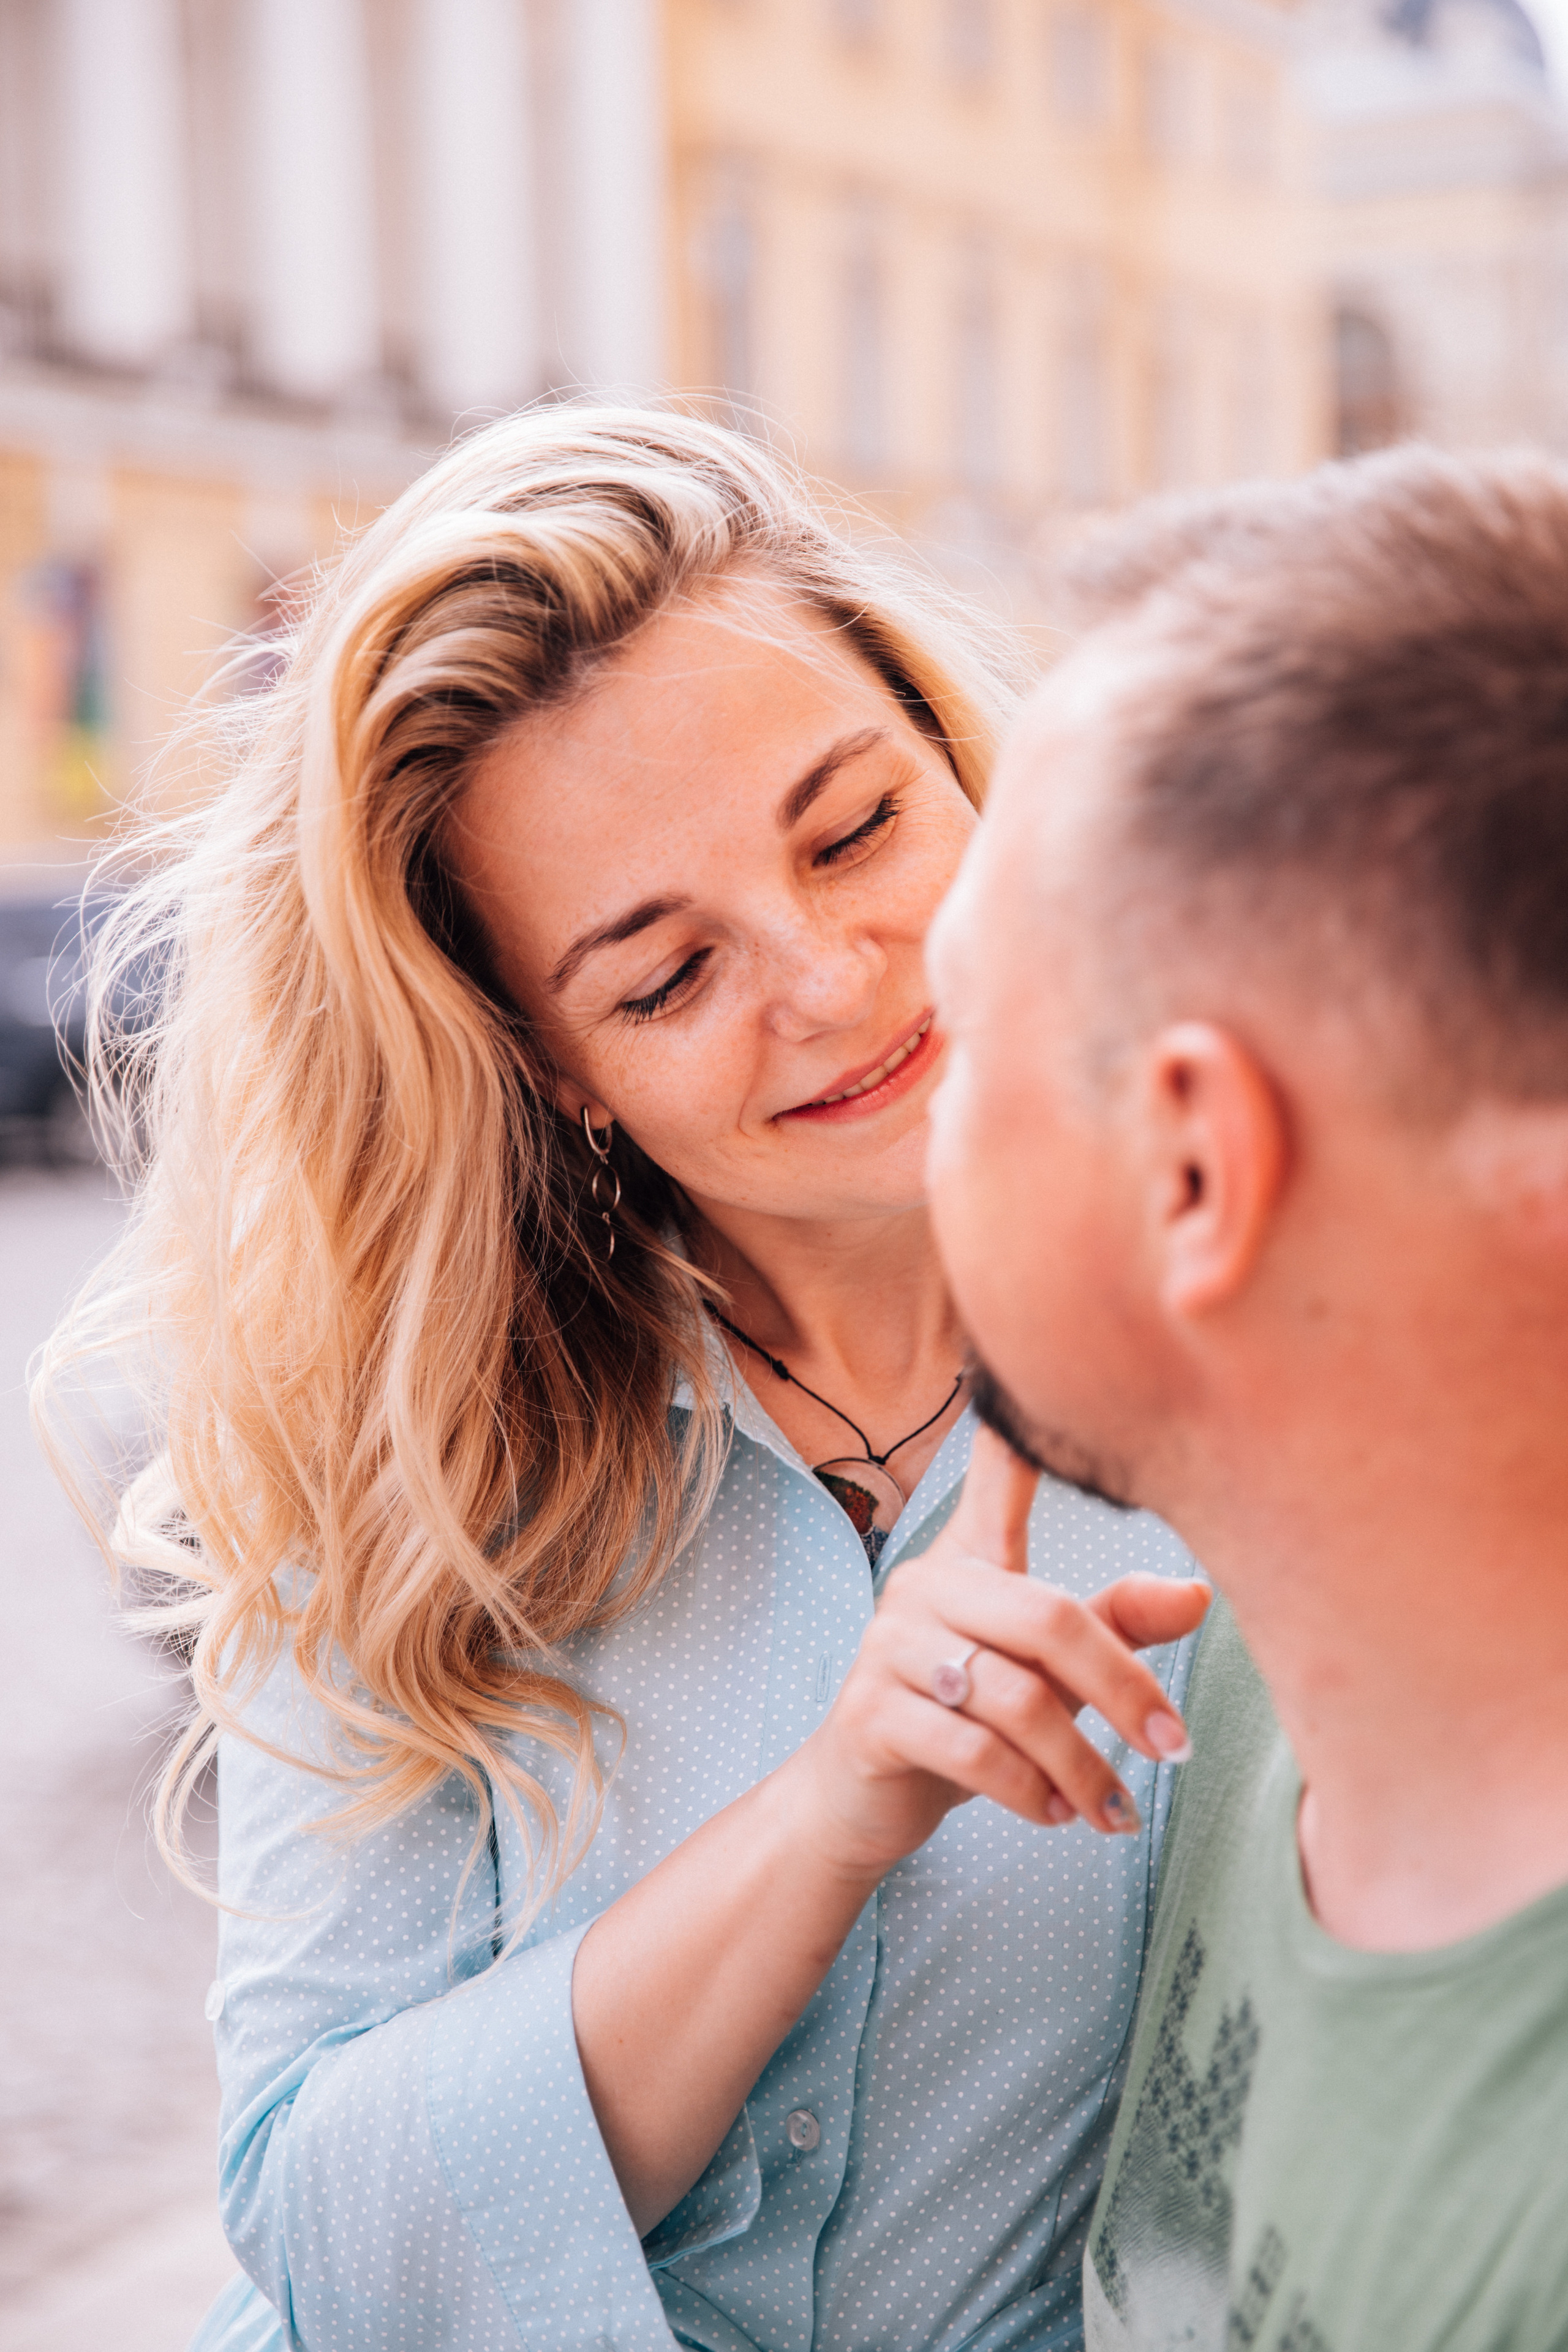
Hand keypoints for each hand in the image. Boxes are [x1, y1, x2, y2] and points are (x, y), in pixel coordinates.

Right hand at [790, 1426, 1210, 1881]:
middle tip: (1174, 1747)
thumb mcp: (1046, 1672)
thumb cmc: (968, 1720)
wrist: (863, 1799)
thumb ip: (1116, 1630)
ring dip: (1079, 1765)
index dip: (1016, 1432)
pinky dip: (1026, 1791)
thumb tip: (1202, 1594)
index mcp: (969, 1561)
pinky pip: (969, 1750)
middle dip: (1122, 1690)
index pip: (995, 1480)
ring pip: (1013, 1697)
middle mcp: (923, 1588)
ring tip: (1112, 1810)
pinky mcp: (868, 1714)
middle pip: (1047, 1617)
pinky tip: (1052, 1814)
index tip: (1041, 1370)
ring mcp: (888, 1648)